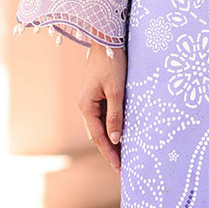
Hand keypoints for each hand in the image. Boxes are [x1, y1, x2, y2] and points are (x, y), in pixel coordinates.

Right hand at [77, 44, 126, 171]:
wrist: (106, 38)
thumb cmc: (112, 62)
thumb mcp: (116, 90)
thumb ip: (115, 115)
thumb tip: (115, 139)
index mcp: (85, 106)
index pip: (99, 137)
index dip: (110, 153)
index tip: (120, 168)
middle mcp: (84, 105)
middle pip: (98, 134)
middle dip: (110, 151)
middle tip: (123, 168)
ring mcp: (89, 100)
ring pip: (101, 126)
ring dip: (112, 140)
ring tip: (124, 155)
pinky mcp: (95, 94)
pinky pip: (104, 115)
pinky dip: (112, 126)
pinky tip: (122, 134)